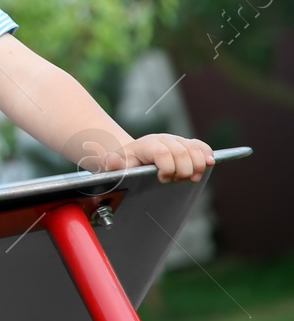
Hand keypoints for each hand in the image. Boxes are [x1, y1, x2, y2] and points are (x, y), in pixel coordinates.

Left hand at [93, 133, 214, 182]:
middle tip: (176, 180)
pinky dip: (207, 155)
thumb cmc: (126, 163)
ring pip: (195, 149)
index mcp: (146, 145)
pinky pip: (201, 146)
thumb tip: (111, 161)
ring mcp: (176, 141)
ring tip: (191, 178)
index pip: (163, 153)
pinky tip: (209, 164)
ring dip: (197, 166)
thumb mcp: (116, 165)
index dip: (167, 168)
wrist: (132, 156)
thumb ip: (113, 164)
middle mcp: (163, 139)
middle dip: (183, 170)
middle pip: (182, 152)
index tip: (163, 179)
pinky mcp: (186, 145)